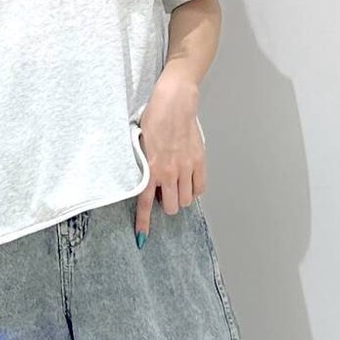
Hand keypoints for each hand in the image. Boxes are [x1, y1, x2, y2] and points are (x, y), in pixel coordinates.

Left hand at [134, 74, 205, 241]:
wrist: (174, 102)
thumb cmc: (154, 118)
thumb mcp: (139, 144)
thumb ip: (143, 166)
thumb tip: (144, 183)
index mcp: (151, 169)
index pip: (146, 204)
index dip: (144, 223)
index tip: (142, 238)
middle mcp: (169, 173)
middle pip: (172, 207)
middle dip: (168, 204)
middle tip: (164, 192)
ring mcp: (186, 168)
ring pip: (187, 200)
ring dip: (181, 197)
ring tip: (176, 184)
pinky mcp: (199, 161)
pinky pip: (200, 188)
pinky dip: (194, 189)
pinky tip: (188, 181)